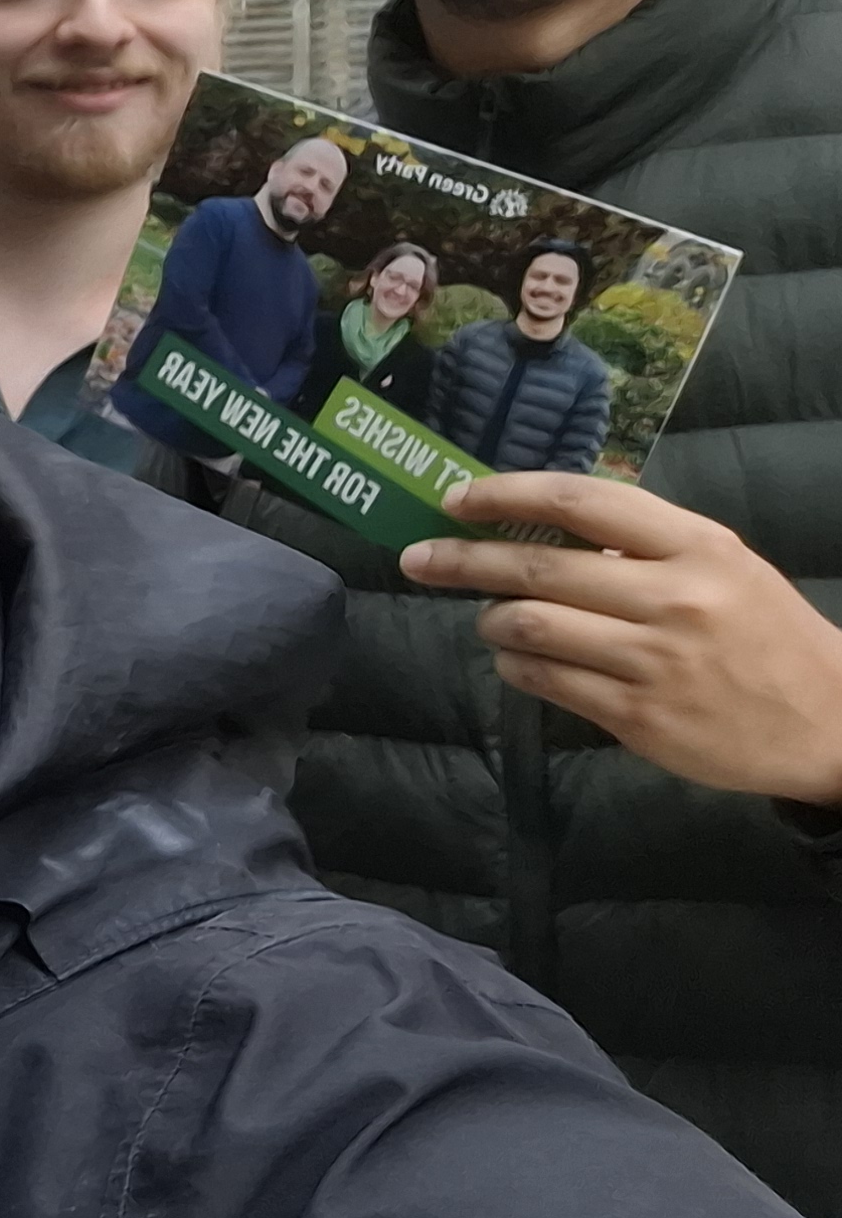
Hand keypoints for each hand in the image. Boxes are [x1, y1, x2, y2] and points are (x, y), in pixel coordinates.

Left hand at [401, 473, 841, 804]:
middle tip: (416, 558)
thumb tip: (540, 519)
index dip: (504, 494)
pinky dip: (514, 665)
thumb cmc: (763, 631)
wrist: (830, 722)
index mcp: (696, 546)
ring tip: (488, 618)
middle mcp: (673, 598)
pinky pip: (545, 682)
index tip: (455, 499)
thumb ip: (642, 541)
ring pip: (529, 628)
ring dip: (490, 619)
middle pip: (537, 569)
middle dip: (461, 560)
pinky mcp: (639, 717)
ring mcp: (654, 662)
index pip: (579, 501)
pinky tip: (514, 658)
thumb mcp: (722, 564)